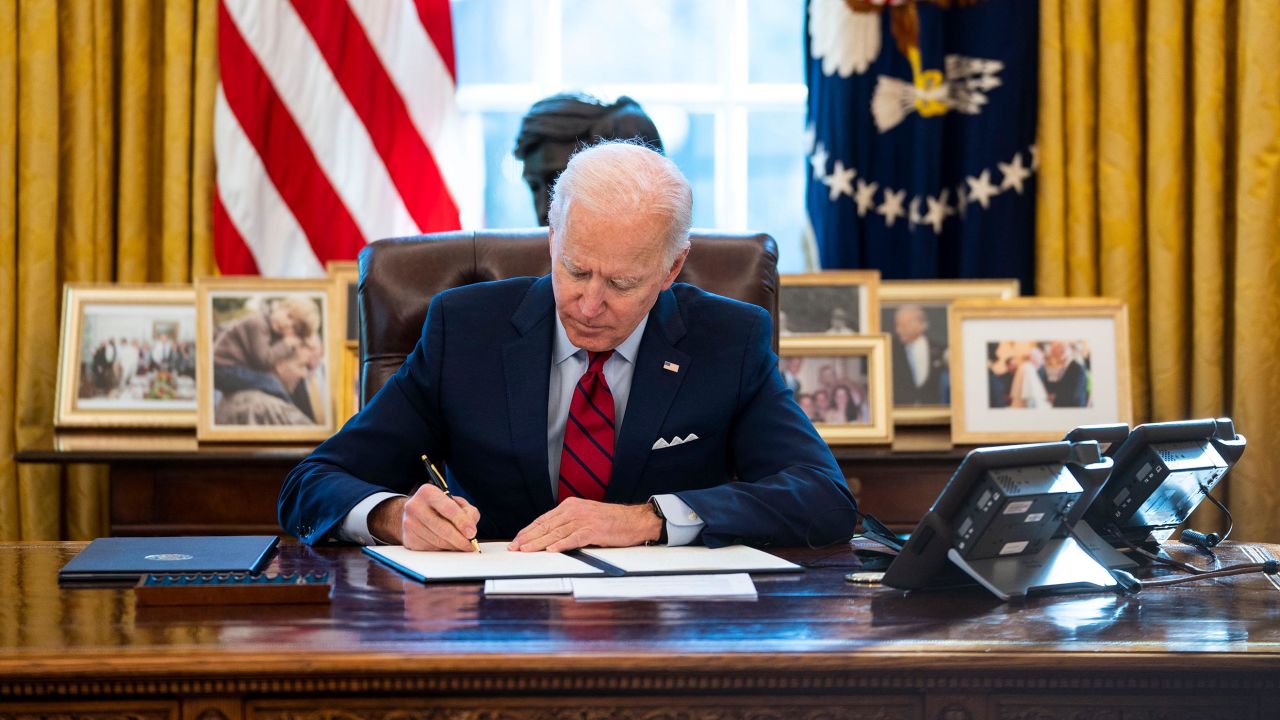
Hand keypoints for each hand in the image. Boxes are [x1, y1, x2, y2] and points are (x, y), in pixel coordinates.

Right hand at [369, 486, 480, 550]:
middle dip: (460, 540)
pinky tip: (447, 544)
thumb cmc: (439, 507)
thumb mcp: (456, 502)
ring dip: (453, 546)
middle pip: (442, 528)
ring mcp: (410, 524)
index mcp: (428, 492)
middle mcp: (415, 506)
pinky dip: (443, 549)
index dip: (462, 522)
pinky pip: (430, 549)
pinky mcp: (409, 538)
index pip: (448, 509)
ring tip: (461, 544)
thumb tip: (471, 529)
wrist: (415, 513)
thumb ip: (468, 512)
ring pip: (437, 541)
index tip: (472, 533)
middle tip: (470, 545)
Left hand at [508, 498, 661, 551]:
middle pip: (546, 526)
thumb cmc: (612, 521)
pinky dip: (561, 545)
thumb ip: (569, 523)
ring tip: (525, 550)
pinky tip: (550, 550)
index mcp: (571, 506)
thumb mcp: (586, 516)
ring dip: (538, 543)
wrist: (635, 520)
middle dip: (528, 538)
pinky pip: (573, 539)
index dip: (529, 530)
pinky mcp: (593, 530)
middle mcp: (574, 510)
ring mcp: (583, 520)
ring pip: (555, 533)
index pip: (544, 519)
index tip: (518, 539)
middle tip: (514, 547)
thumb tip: (551, 537)